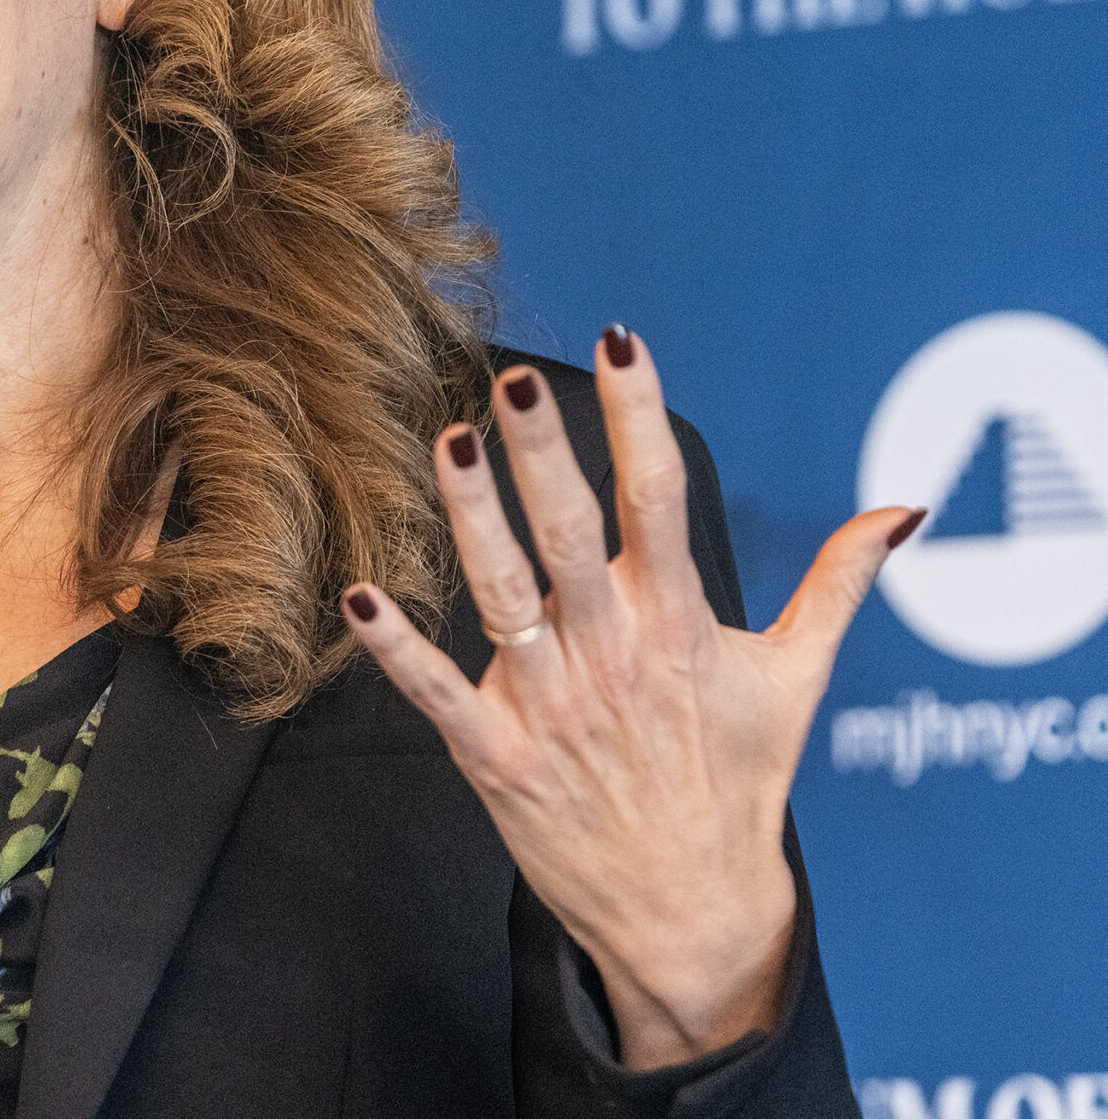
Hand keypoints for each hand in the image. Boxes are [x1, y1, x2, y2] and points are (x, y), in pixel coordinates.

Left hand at [339, 329, 920, 1070]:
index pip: (661, 498)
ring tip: (449, 445)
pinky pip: (439, 696)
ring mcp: (553, 706)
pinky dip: (398, 653)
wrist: (693, 919)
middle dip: (546, 455)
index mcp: (680, 623)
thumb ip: (837, 585)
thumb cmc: (737, 784)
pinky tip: (359, 601)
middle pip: (574, 536)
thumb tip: (898, 510)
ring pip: (505, 596)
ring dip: (474, 523)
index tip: (620, 339)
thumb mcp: (796, 680)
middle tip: (514, 378)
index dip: (639, 416)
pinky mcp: (498, 759)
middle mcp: (613, 654)